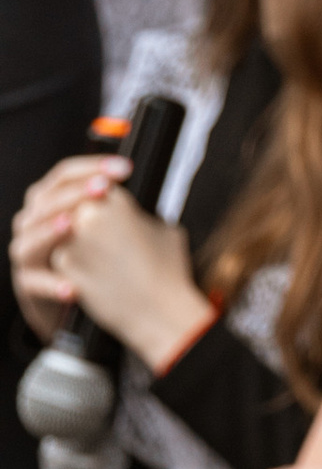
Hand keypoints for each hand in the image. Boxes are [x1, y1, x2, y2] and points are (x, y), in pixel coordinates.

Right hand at [9, 151, 129, 341]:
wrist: (72, 301)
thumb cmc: (94, 259)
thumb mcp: (104, 227)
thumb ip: (116, 206)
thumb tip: (145, 188)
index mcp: (53, 203)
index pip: (64, 176)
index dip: (92, 167)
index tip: (124, 169)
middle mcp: (34, 224)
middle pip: (45, 200)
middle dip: (75, 192)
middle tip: (104, 188)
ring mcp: (28, 255)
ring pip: (29, 240)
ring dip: (50, 231)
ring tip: (72, 225)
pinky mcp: (28, 287)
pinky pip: (33, 284)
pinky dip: (51, 284)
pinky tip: (72, 288)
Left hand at [53, 183, 207, 370]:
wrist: (158, 312)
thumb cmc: (168, 272)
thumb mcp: (164, 229)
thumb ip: (139, 214)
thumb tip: (132, 214)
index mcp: (114, 200)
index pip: (100, 183)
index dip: (105, 191)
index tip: (109, 197)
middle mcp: (87, 215)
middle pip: (79, 204)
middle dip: (88, 212)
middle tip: (105, 227)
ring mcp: (70, 240)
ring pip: (67, 228)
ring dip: (78, 235)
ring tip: (103, 251)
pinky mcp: (62, 265)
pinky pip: (63, 253)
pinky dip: (75, 259)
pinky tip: (95, 268)